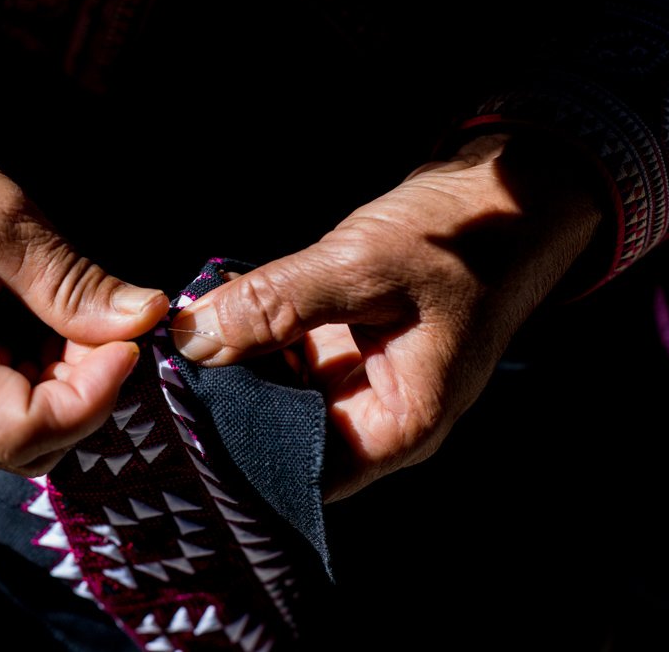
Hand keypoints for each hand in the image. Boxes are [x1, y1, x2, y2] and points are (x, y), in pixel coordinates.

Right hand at [0, 105, 168, 474]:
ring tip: (78, 318)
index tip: (126, 344)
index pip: (22, 430)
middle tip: (109, 327)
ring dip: (69, 384)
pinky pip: (1, 404)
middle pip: (27, 442)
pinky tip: (50, 323)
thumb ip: (71, 280)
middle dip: (87, 393)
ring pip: (20, 430)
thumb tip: (144, 317)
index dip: (92, 399)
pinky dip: (44, 374)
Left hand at [171, 133, 603, 500]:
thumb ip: (276, 305)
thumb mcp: (364, 268)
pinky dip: (253, 334)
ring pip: (276, 392)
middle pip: (281, 434)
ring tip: (183, 339)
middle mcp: (375, 414)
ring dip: (234, 365)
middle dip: (225, 403)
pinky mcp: (344, 345)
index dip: (237, 454)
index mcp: (398, 425)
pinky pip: (284, 354)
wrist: (501, 195)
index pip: (300, 473)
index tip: (178, 421)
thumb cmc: (460, 240)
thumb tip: (192, 341)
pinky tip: (217, 311)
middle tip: (167, 373)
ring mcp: (358, 379)